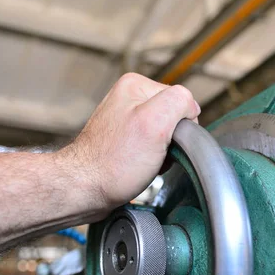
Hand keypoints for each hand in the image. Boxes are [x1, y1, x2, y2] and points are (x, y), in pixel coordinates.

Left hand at [66, 73, 200, 211]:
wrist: (84, 190)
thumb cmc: (112, 163)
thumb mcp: (154, 123)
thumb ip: (179, 102)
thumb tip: (190, 109)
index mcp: (136, 85)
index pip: (181, 100)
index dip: (181, 126)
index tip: (165, 141)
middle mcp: (128, 98)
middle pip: (173, 116)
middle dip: (172, 140)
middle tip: (155, 154)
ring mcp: (124, 119)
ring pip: (165, 134)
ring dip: (163, 152)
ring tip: (146, 162)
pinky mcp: (122, 140)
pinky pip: (153, 146)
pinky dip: (153, 159)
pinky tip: (140, 166)